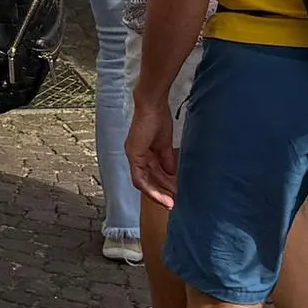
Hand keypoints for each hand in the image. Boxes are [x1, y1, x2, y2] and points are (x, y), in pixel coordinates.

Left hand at [127, 94, 178, 209]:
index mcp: (143, 153)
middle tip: (172, 203)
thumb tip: (173, 174)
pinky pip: (139, 178)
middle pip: (148, 180)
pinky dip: (150, 188)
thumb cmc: (158, 118)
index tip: (174, 193)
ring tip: (169, 202)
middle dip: (161, 192)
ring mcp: (133, 156)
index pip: (152, 174)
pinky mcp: (133, 155)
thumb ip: (167, 160)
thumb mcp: (165, 144)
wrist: (153, 104)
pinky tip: (160, 194)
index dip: (162, 185)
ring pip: (143, 182)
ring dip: (157, 193)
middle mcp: (135, 156)